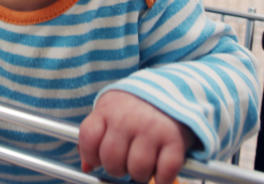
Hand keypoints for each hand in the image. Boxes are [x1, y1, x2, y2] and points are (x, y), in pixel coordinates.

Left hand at [78, 90, 196, 183]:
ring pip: (137, 170)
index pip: (88, 138)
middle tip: (126, 162)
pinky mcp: (174, 139)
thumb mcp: (113, 109)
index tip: (98, 159)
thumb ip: (97, 135)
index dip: (91, 155)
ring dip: (141, 174)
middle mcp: (128, 117)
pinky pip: (164, 173)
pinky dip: (163, 178)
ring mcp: (152, 128)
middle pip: (111, 160)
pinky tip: (161, 167)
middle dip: (117, 168)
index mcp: (109, 108)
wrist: (177, 88)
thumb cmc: (139, 105)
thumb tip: (87, 166)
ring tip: (145, 163)